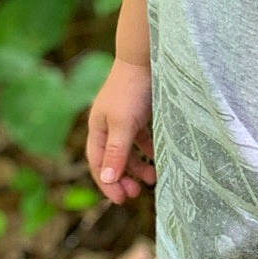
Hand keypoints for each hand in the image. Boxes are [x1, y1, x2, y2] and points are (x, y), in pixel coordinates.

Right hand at [84, 58, 155, 202]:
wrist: (146, 57)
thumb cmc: (131, 90)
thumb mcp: (123, 124)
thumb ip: (116, 152)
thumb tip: (107, 179)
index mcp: (97, 128)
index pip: (98, 163)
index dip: (107, 184)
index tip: (122, 200)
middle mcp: (108, 124)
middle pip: (112, 159)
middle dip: (123, 178)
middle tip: (136, 194)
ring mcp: (124, 118)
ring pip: (128, 150)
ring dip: (138, 166)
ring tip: (153, 179)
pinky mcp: (140, 112)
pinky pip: (142, 138)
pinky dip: (148, 149)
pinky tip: (159, 157)